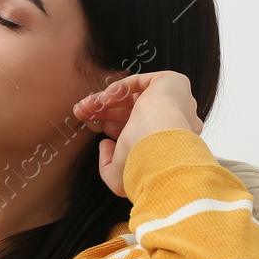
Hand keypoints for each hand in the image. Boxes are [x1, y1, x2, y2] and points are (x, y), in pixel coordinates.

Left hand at [72, 71, 202, 196]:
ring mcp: (176, 102)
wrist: (161, 149)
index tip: (92, 125)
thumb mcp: (119, 176)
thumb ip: (108, 165)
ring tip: (85, 106)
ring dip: (105, 100)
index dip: (111, 126)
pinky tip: (105, 98)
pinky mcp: (173, 84)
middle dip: (104, 112)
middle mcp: (173, 122)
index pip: (136, 129)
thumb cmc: (143, 165)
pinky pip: (140, 82)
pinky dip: (119, 88)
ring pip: (133, 97)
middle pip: (133, 111)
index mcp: (166, 143)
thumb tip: (104, 144)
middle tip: (82, 112)